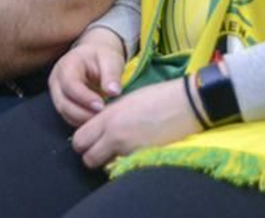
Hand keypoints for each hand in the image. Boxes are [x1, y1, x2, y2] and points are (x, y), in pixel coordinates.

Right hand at [50, 28, 125, 126]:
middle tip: (102, 117)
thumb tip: (114, 92)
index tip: (101, 106)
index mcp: (67, 65)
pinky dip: (80, 121)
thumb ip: (111, 75)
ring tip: (100, 119)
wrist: (94, 55)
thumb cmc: (101, 56)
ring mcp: (57, 92)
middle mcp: (57, 80)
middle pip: (63, 102)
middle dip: (82, 113)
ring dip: (81, 119)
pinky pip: (68, 116)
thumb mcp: (110, 59)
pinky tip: (95, 120)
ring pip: (64, 112)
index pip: (70, 84)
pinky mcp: (61, 102)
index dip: (84, 98)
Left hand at [71, 78, 200, 169]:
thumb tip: (99, 129)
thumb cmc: (158, 96)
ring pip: (105, 166)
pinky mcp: (143, 158)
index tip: (92, 140)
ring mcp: (128, 149)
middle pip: (88, 159)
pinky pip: (124, 168)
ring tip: (120, 152)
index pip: (79, 139)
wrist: (186, 103)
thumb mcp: (126, 101)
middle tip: (103, 150)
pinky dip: (125, 165)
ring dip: (109, 162)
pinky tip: (135, 153)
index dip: (83, 143)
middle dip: (93, 156)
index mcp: (108, 117)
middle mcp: (113, 135)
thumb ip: (109, 117)